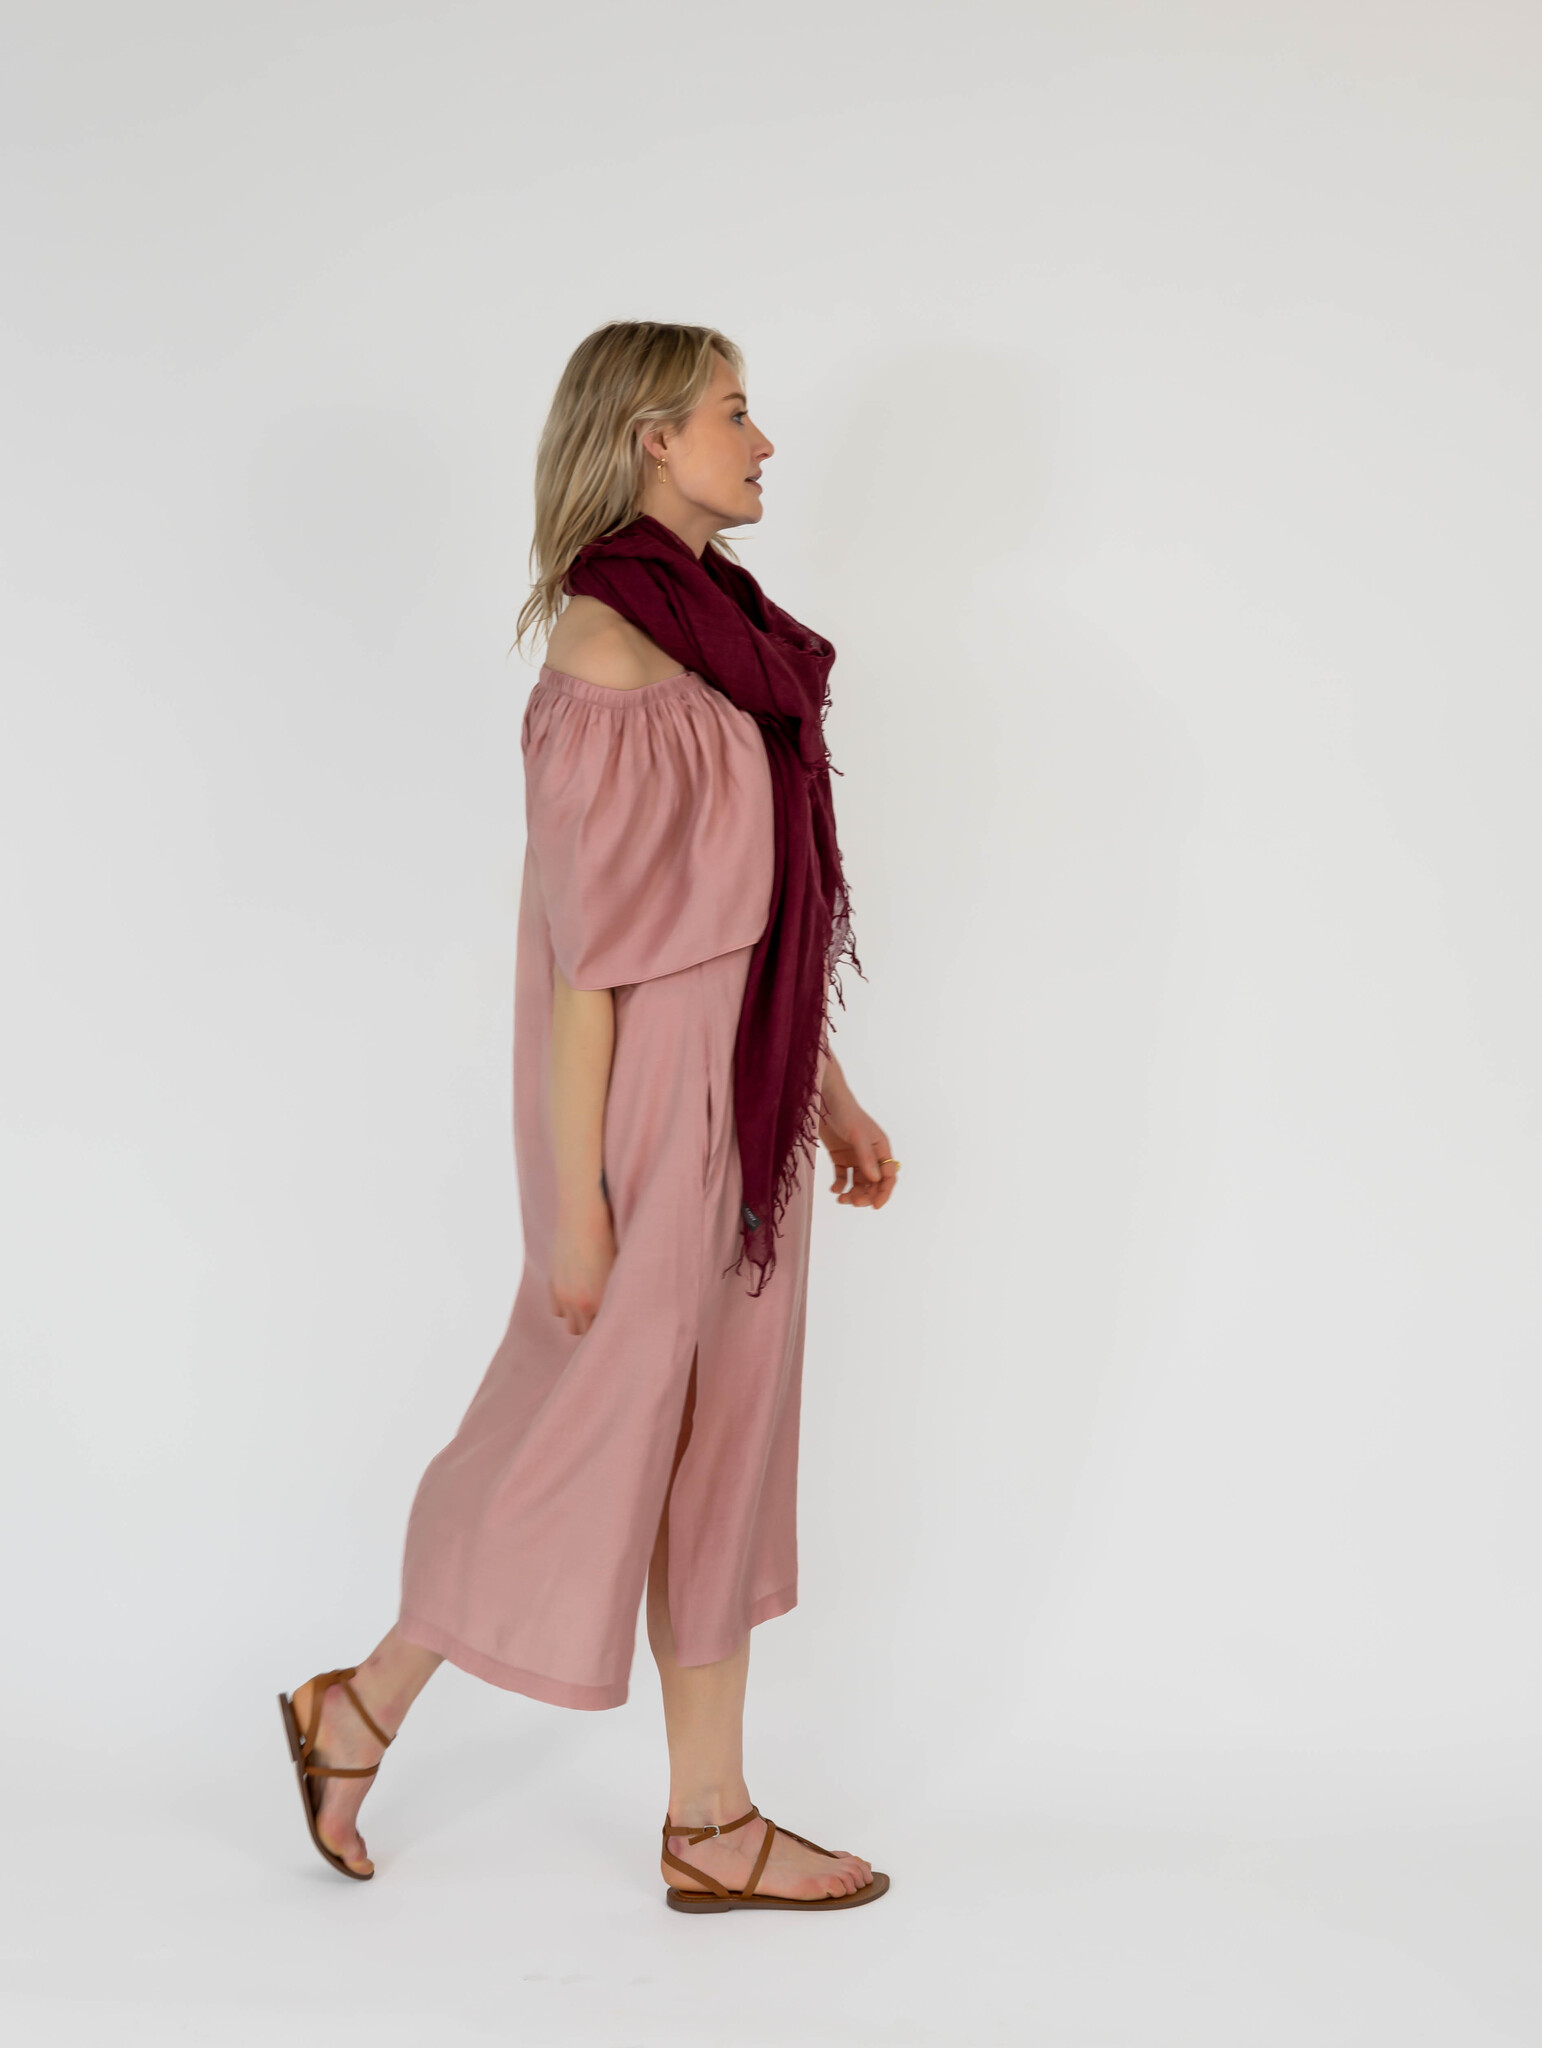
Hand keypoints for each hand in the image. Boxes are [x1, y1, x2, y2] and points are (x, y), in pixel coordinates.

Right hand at [549, 1192, 617, 1334]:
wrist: (584, 1218)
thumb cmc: (612, 1240)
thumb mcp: (622, 1271)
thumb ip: (621, 1296)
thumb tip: (629, 1314)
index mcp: (604, 1301)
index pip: (605, 1330)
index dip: (611, 1325)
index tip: (617, 1322)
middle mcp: (582, 1303)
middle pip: (585, 1332)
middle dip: (594, 1324)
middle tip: (603, 1312)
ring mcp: (564, 1295)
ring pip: (570, 1324)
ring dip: (578, 1318)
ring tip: (589, 1303)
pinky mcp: (552, 1285)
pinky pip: (557, 1310)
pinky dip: (565, 1306)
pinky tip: (576, 1292)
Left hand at [817, 1073, 898, 1210]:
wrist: (825, 1100)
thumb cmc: (846, 1113)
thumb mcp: (858, 1135)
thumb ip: (866, 1158)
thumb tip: (875, 1181)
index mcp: (881, 1148)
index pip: (888, 1176)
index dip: (884, 1192)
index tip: (874, 1206)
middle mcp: (870, 1155)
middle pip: (873, 1183)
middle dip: (866, 1195)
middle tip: (852, 1202)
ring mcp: (855, 1156)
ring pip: (858, 1182)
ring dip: (853, 1193)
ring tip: (841, 1199)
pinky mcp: (840, 1156)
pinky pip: (843, 1176)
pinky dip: (840, 1185)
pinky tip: (834, 1189)